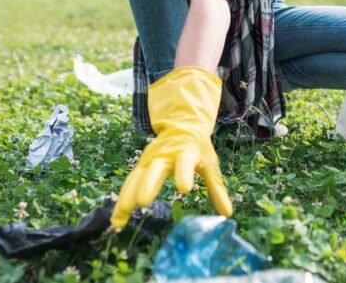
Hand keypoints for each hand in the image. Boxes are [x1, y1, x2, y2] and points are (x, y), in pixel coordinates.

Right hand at [110, 67, 230, 229]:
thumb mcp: (210, 166)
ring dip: (127, 198)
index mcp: (186, 152)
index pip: (185, 162)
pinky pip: (130, 184)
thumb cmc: (199, 149)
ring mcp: (149, 160)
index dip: (184, 174)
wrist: (182, 126)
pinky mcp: (141, 166)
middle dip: (147, 186)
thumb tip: (228, 214)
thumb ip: (217, 190)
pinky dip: (123, 201)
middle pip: (154, 170)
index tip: (185, 189)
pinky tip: (118, 219)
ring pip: (136, 179)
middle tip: (142, 203)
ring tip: (121, 219)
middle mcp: (164, 155)